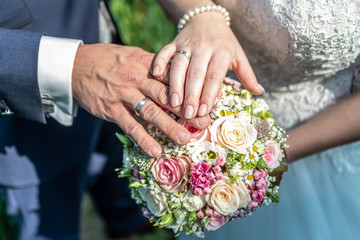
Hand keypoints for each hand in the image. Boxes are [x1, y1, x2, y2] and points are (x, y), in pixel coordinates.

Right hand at [72, 44, 209, 156]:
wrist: (76, 65)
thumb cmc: (109, 60)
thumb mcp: (133, 55)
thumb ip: (155, 67)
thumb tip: (178, 75)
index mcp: (147, 64)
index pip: (174, 77)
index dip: (192, 90)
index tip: (207, 101)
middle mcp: (138, 79)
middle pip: (167, 96)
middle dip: (187, 111)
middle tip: (204, 123)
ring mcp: (124, 94)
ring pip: (151, 112)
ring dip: (169, 127)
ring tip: (185, 139)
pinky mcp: (111, 109)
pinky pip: (130, 126)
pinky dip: (143, 139)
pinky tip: (155, 150)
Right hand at [152, 12, 263, 118]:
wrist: (207, 19)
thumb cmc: (225, 43)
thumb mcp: (238, 56)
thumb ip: (247, 75)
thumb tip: (260, 92)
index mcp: (222, 53)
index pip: (214, 76)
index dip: (209, 94)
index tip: (204, 111)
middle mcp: (204, 48)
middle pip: (196, 73)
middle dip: (192, 95)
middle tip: (188, 114)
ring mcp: (187, 44)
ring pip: (179, 65)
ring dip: (175, 84)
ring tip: (173, 102)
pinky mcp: (174, 42)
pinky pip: (165, 51)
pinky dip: (159, 61)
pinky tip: (155, 74)